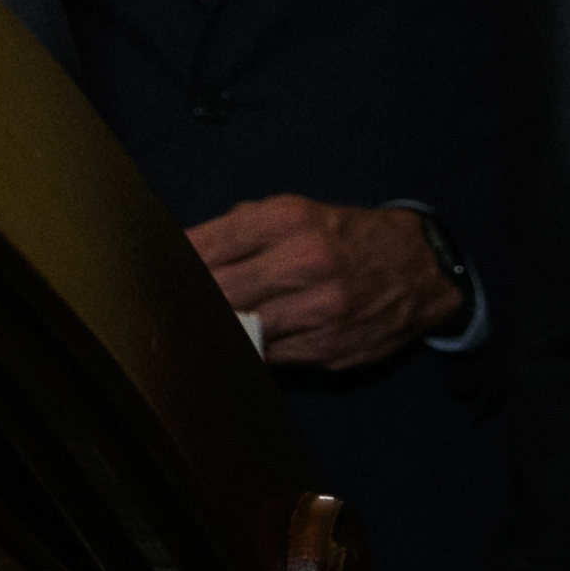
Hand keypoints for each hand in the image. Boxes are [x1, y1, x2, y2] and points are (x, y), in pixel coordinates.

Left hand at [184, 195, 461, 372]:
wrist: (418, 270)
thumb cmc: (342, 236)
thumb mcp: (292, 212)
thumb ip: (233, 231)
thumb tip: (177, 252)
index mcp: (288, 221)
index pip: (207, 246)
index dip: (172, 264)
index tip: (151, 273)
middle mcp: (306, 264)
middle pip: (219, 292)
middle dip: (187, 301)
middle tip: (160, 307)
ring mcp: (320, 311)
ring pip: (242, 331)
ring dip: (213, 331)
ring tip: (190, 328)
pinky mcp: (330, 349)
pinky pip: (270, 358)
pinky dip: (246, 353)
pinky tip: (230, 346)